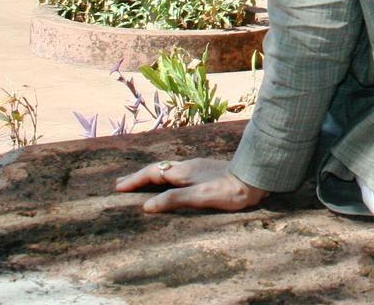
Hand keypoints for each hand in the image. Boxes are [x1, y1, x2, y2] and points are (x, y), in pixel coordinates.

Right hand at [114, 156, 267, 213]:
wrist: (255, 177)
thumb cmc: (229, 190)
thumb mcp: (200, 197)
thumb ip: (174, 199)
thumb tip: (147, 206)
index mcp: (184, 171)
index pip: (153, 173)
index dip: (135, 180)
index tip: (118, 187)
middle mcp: (189, 166)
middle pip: (158, 169)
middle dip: (139, 176)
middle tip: (121, 184)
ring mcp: (198, 167)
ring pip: (169, 170)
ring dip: (152, 176)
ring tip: (140, 183)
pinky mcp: (206, 171)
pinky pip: (178, 172)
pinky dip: (165, 178)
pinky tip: (170, 183)